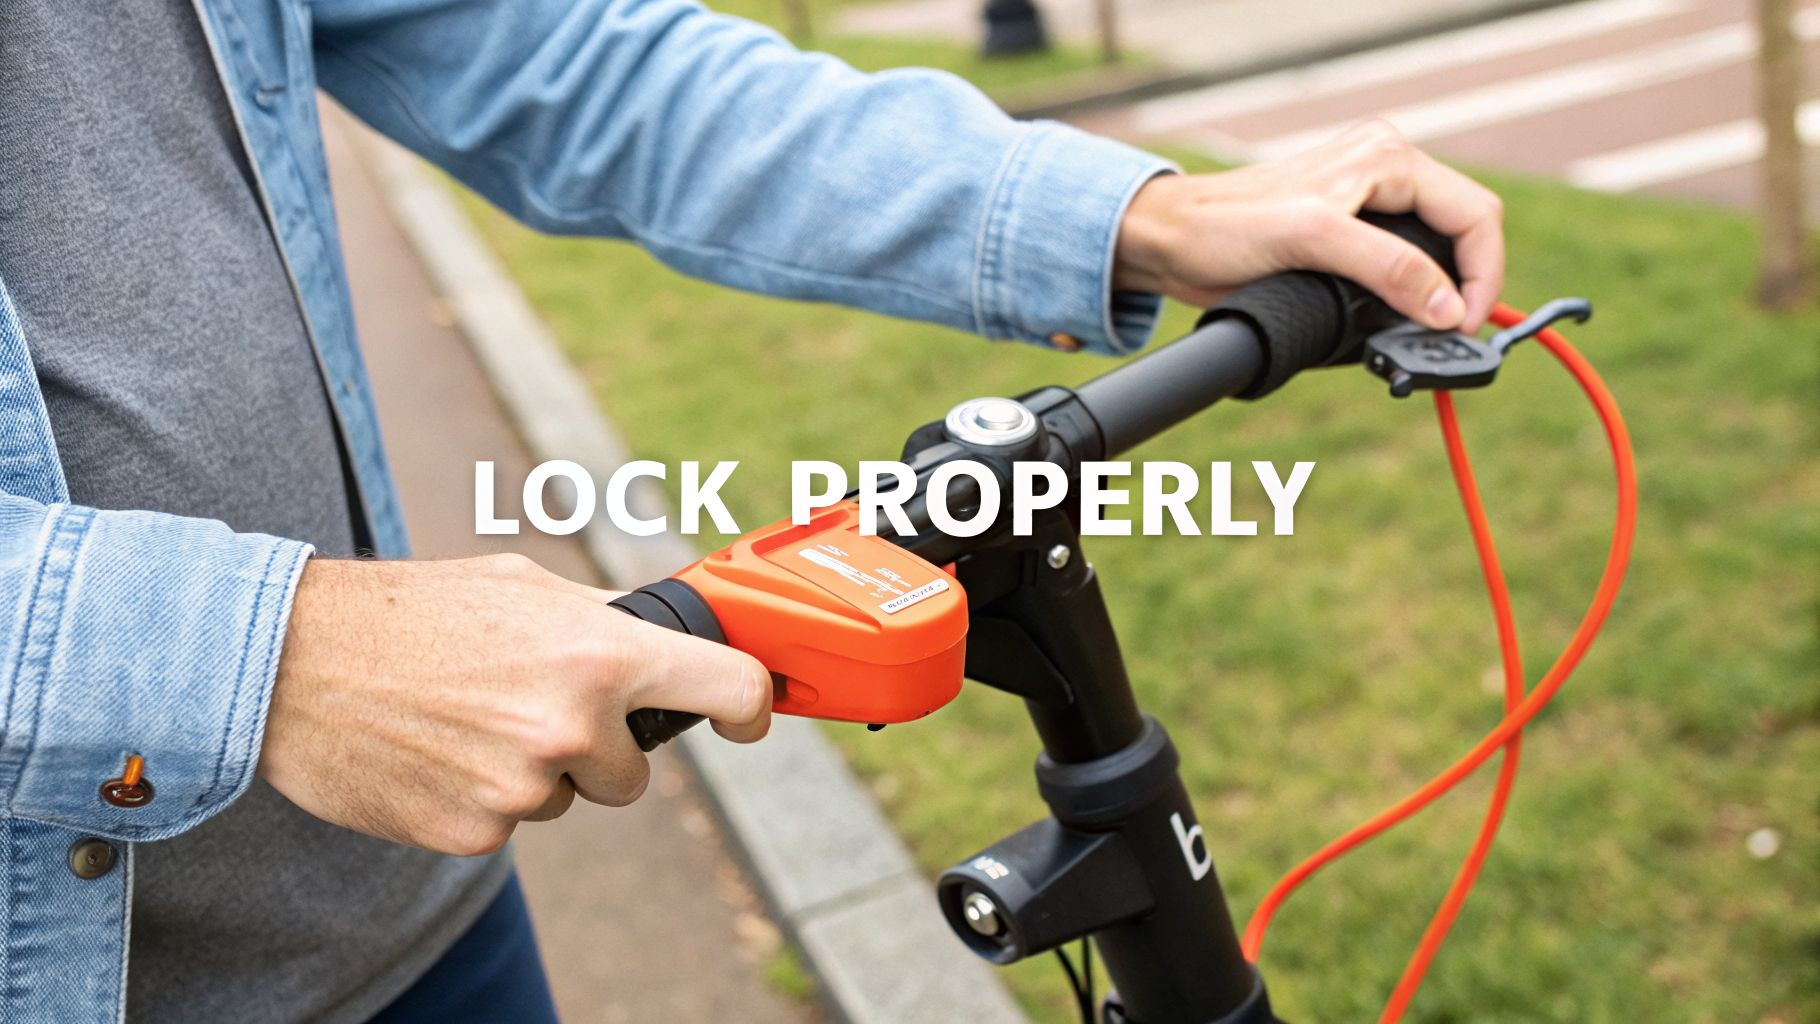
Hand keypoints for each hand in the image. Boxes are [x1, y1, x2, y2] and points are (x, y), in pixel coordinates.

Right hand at [259, 554, 770, 855]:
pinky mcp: (475, 834)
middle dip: (598, 745)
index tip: (748, 720)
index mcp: (601, 653)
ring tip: (467, 717)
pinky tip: (439, 751)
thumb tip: (674, 633)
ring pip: (567, 798)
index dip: (750, 708)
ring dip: (534, 770)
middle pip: (634, 769)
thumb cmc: (414, 611)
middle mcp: (572, 726)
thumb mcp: (525, 587)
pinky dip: (483, 797)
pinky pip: (510, 823)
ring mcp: (523, 788)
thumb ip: (607, 618)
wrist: (294, 662)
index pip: (728, 688)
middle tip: (527, 701)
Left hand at [1113, 121, 1504, 331]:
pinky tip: (1395, 319)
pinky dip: (1407, 296)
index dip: (1482, 274)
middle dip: (1465, 285)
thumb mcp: (1311, 240)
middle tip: (1448, 336)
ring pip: (1438, 250)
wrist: (1171, 241)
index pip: (1474, 214)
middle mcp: (1387, 171)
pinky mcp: (1350, 233)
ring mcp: (1371, 202)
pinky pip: (1404, 263)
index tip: (1464, 326)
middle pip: (1464, 232)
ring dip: (1437, 293)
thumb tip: (1447, 306)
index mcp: (1389, 157)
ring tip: (1423, 332)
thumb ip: (1386, 266)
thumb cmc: (1225, 227)